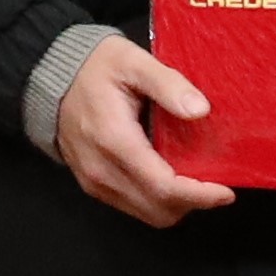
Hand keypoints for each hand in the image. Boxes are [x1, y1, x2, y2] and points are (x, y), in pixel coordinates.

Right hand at [52, 36, 235, 226]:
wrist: (48, 76)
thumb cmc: (93, 67)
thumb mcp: (132, 61)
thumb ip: (168, 84)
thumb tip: (201, 110)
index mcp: (114, 140)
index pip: (164, 186)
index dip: (200, 195)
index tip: (227, 190)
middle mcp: (101, 170)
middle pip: (159, 210)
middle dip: (193, 202)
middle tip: (214, 182)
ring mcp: (94, 182)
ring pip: (148, 214)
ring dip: (176, 205)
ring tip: (194, 181)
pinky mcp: (92, 185)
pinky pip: (133, 207)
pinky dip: (157, 201)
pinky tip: (168, 178)